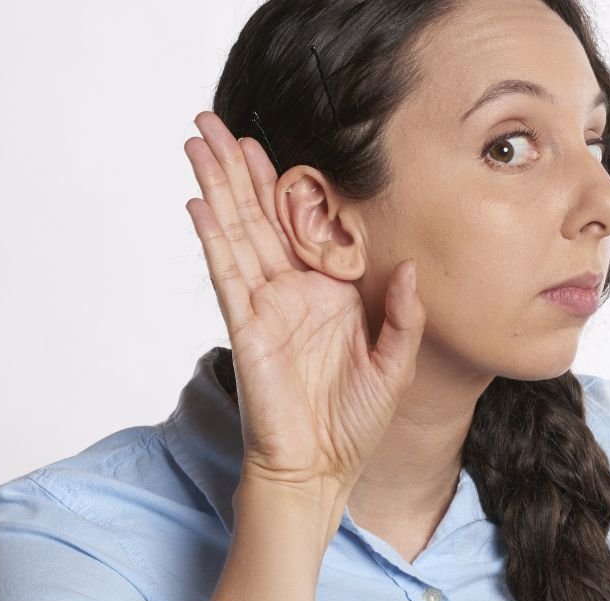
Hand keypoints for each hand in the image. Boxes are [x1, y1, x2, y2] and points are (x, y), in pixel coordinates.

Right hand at [182, 111, 424, 497]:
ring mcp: (264, 306)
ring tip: (197, 141)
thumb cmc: (355, 425)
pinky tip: (198, 203)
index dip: (283, 182)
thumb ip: (403, 315)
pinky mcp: (246, 328)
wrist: (321, 470)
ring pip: (236, 232)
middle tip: (212, 121)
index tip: (267, 141)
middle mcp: (291, 291)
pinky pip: (227, 274)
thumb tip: (412, 267)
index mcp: (327, 293)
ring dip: (216, 186)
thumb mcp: (395, 364)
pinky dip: (212, 238)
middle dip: (235, 167)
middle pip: (257, 214)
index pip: (301, 224)